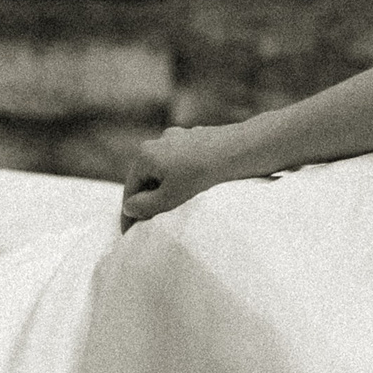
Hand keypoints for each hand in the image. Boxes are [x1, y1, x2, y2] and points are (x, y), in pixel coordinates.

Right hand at [120, 123, 260, 231]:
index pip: (131, 190)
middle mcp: (159, 141)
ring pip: (167, 170)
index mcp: (145, 154)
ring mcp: (180, 137)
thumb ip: (145, 206)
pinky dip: (184, 178)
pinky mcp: (200, 138)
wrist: (243, 149)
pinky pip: (185, 163)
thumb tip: (130, 207)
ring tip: (175, 208)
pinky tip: (196, 189)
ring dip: (168, 189)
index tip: (131, 235)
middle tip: (152, 223)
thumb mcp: (170, 198)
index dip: (129, 215)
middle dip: (149, 200)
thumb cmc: (203, 175)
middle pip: (148, 178)